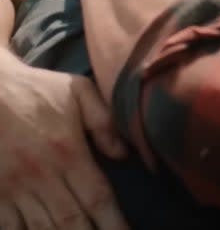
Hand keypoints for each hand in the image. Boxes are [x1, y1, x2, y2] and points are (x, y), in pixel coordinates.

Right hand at [0, 53, 128, 228]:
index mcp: (68, 151)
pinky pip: (10, 227)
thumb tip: (123, 154)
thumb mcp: (77, 91)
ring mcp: (14, 189)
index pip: (96, 197)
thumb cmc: (36, 90)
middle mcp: (42, 176)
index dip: (113, 222)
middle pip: (71, 222)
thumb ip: (103, 121)